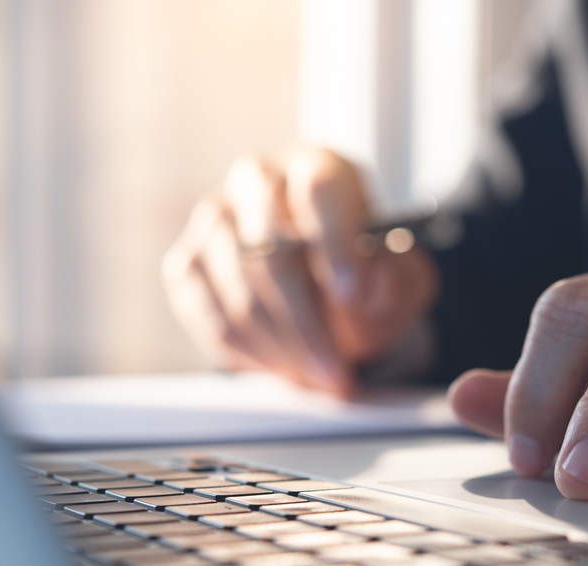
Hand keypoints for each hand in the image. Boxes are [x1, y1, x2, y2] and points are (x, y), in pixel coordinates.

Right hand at [162, 148, 437, 396]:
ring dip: (283, 350)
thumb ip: (396, 281)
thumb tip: (366, 286)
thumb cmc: (365, 275)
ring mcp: (213, 221)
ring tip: (318, 379)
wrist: (321, 284)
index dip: (335, 245)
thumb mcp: (401, 278)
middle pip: (270, 253)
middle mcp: (256, 181)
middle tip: (337, 373)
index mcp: (317, 166)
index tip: (352, 296)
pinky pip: (214, 320)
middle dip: (307, 326)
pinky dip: (253, 356)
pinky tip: (286, 369)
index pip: (318, 191)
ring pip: (239, 294)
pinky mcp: (186, 265)